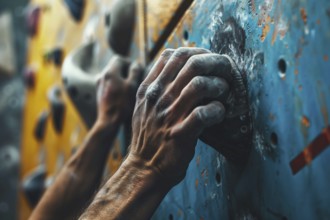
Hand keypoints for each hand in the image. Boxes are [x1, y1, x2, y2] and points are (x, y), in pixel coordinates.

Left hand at [96, 56, 142, 127]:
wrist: (109, 121)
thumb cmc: (122, 104)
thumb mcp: (132, 86)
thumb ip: (135, 72)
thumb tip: (136, 64)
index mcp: (109, 72)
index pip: (119, 59)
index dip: (129, 62)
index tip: (136, 70)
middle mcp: (102, 76)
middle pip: (115, 67)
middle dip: (126, 71)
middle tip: (135, 80)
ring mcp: (99, 85)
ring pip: (113, 76)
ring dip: (121, 79)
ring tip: (130, 89)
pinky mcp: (100, 93)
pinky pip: (110, 84)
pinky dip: (117, 86)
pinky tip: (122, 96)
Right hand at [126, 47, 232, 186]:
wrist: (143, 167)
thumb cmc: (148, 137)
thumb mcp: (143, 107)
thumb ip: (156, 87)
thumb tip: (177, 69)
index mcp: (149, 89)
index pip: (172, 55)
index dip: (195, 52)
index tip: (207, 58)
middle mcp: (158, 97)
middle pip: (190, 64)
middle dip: (214, 63)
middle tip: (226, 71)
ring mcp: (168, 115)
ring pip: (199, 85)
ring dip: (218, 86)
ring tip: (224, 92)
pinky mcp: (180, 134)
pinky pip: (204, 113)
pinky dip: (217, 110)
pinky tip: (219, 112)